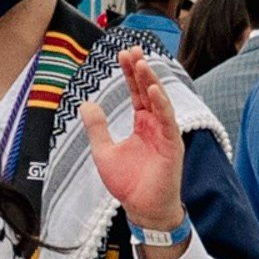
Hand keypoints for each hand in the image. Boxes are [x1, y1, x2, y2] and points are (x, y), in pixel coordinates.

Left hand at [90, 48, 188, 230]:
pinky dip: (160, 104)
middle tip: (132, 50)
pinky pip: (167, 120)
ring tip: (142, 63)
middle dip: (141, 70)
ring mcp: (165, 133)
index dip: (130, 73)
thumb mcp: (104, 151)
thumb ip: (97, 128)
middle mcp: (155, 124)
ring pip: (159, 101)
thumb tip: (85, 104)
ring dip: (151, 81)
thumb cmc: (128, 183)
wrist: (142, 208)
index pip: (136, 92)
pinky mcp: (172, 144)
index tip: (123, 54)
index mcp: (142, 123)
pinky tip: (152, 90)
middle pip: (148, 90)